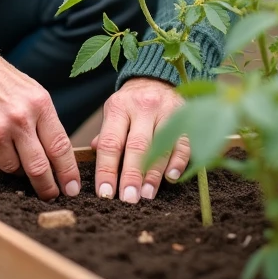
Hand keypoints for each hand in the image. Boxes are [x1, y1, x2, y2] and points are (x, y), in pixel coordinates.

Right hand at [0, 30, 79, 201]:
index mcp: (39, 104)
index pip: (60, 146)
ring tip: (8, 149)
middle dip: (46, 187)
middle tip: (49, 195)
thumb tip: (57, 159)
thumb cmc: (1, 81)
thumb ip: (45, 122)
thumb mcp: (32, 92)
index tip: (72, 189)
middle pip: (38, 167)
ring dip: (13, 167)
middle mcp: (19, 118)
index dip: (68, 172)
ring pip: (11, 169)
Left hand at [90, 77, 189, 202]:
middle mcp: (142, 107)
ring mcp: (166, 111)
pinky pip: (183, 141)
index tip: (105, 194)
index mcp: (119, 107)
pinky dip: (178, 161)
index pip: (111, 143)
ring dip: (154, 174)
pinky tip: (171, 177)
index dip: (107, 169)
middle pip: (136, 146)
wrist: (157, 79)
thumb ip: (106, 134)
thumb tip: (91, 152)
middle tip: (128, 199)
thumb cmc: (131, 104)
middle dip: (131, 175)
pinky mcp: (186, 116)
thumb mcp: (115, 112)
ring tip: (147, 195)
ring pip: (161, 146)